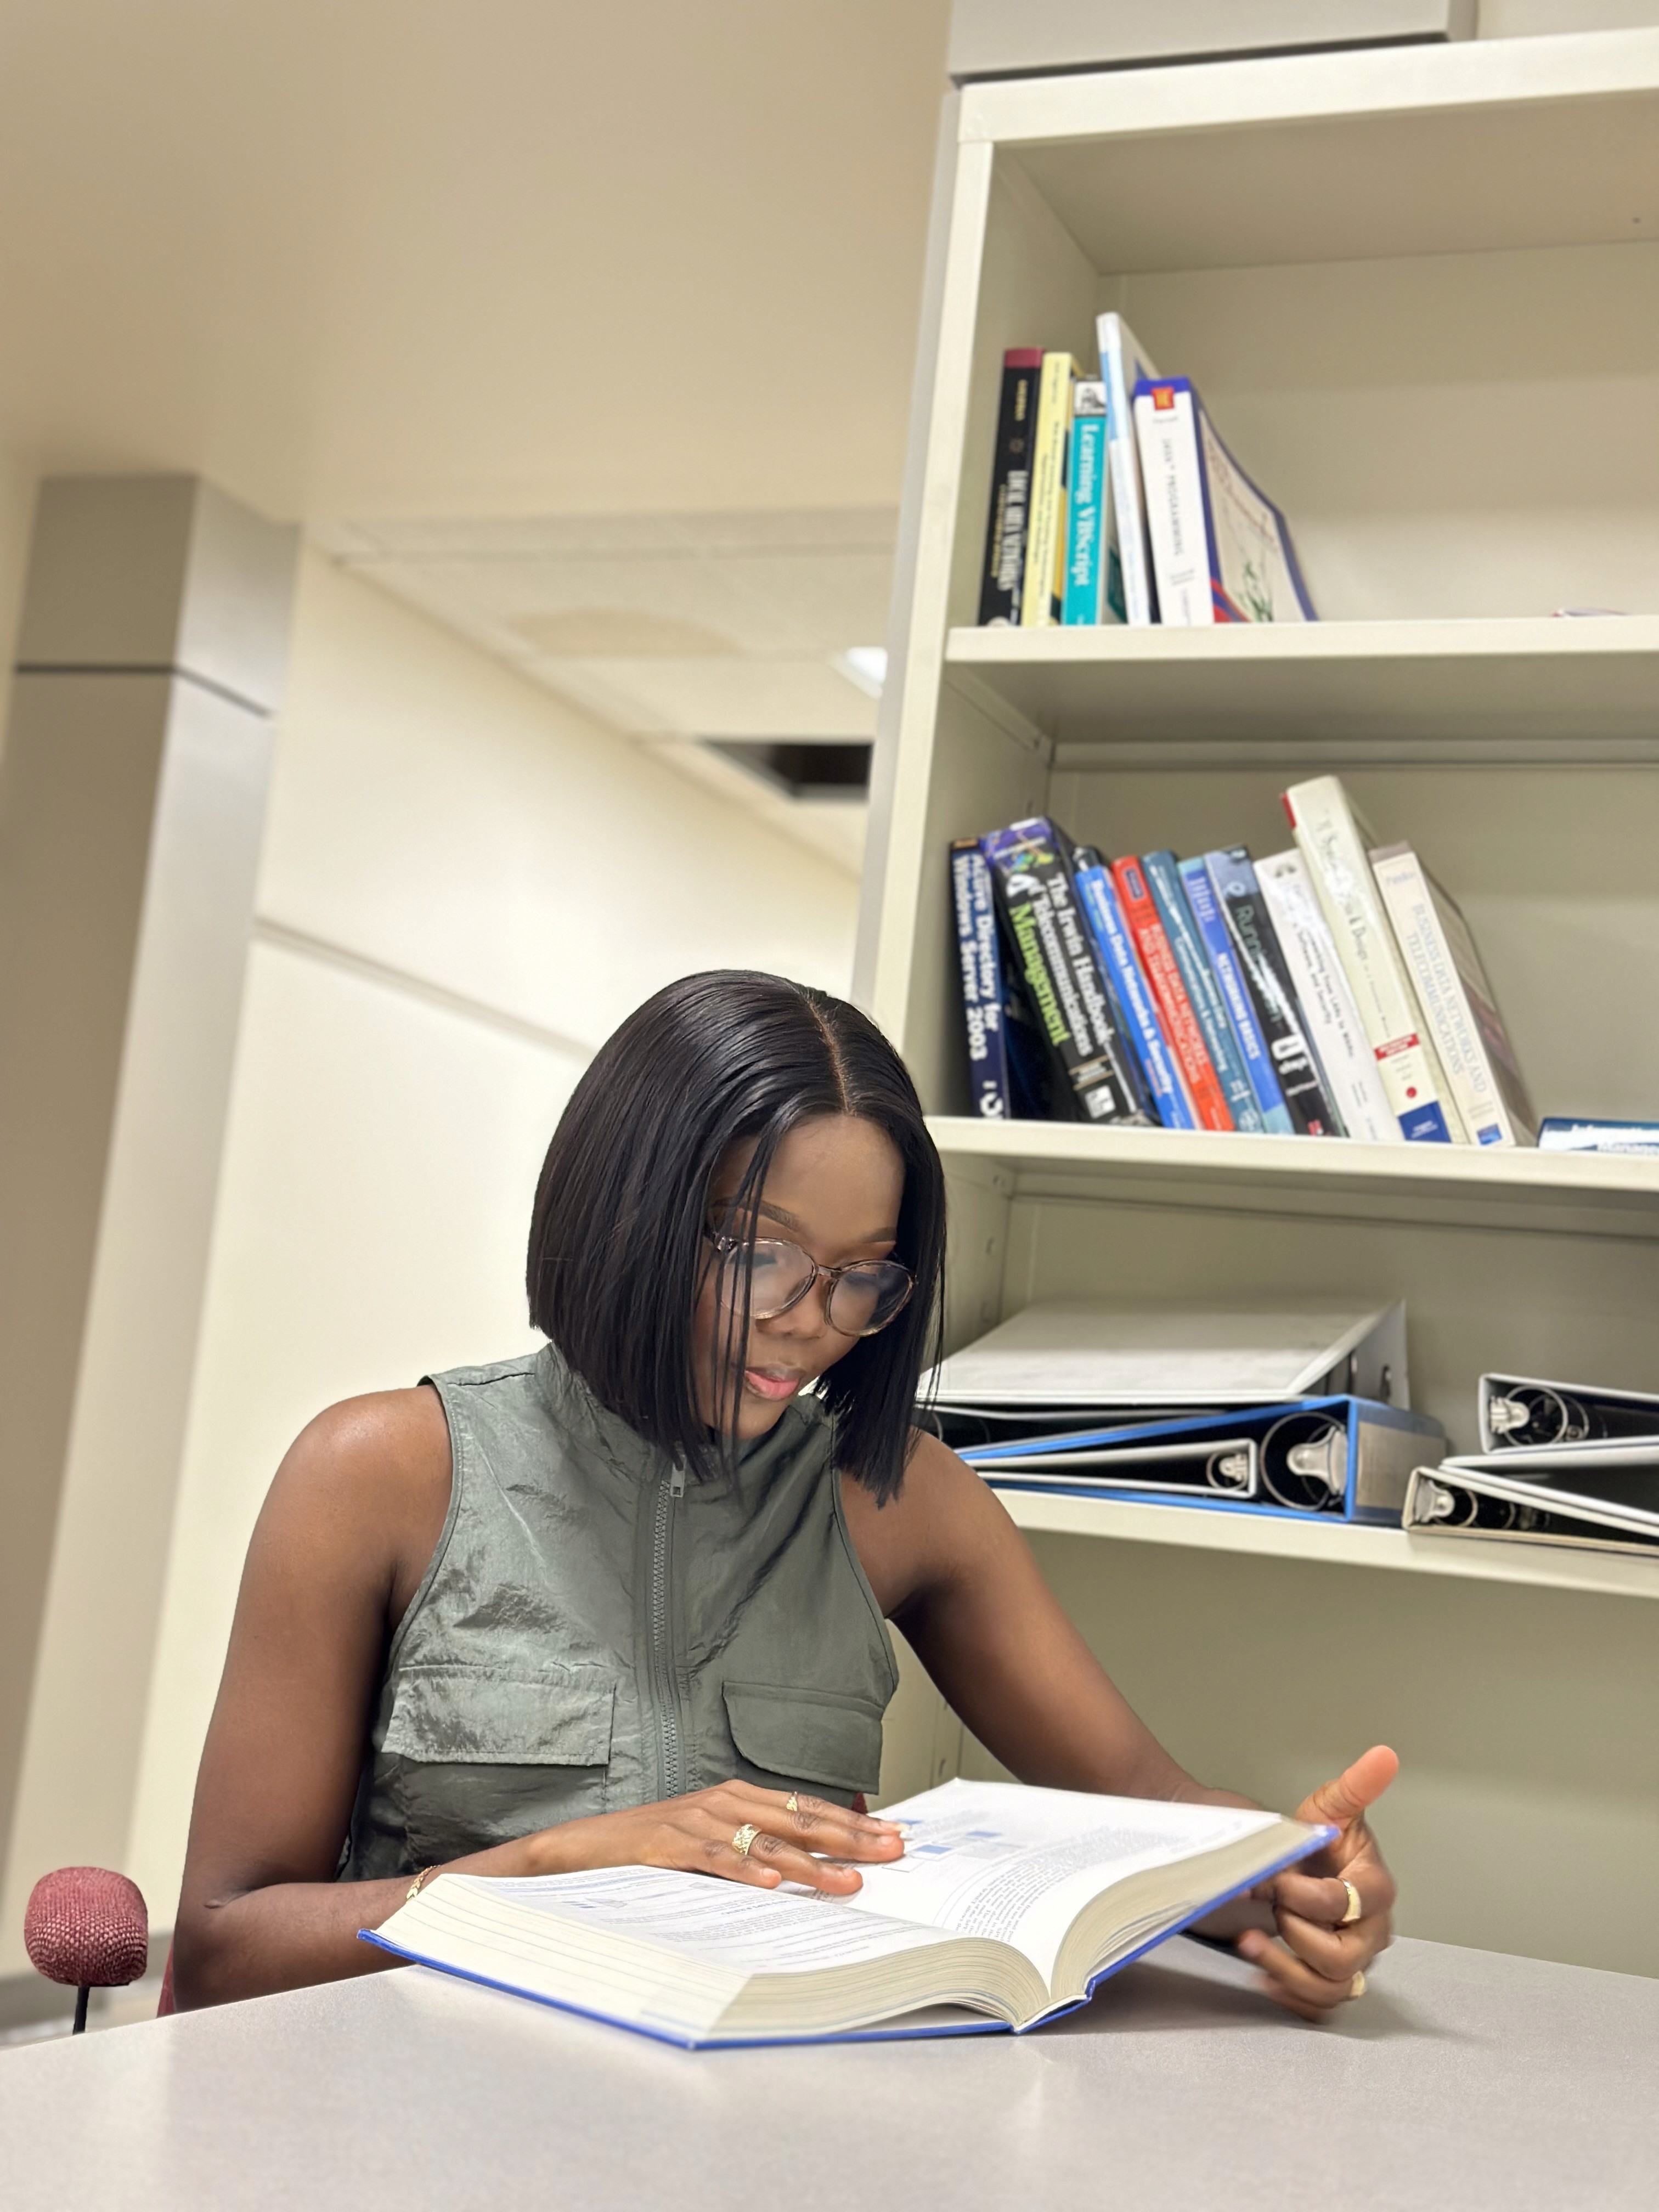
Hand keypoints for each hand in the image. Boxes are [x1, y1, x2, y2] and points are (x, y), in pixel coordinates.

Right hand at [519, 1782, 906, 1894]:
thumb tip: (809, 1870)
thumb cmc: (647, 1850)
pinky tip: (772, 1884)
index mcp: (735, 1800)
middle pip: (797, 1820)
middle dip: (849, 1837)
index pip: (806, 1809)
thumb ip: (753, 1849)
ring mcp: (694, 1822)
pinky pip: (712, 1859)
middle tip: (891, 1853)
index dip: (851, 1822)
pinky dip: (744, 1870)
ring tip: (848, 1881)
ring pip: (764, 1842)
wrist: (577, 1849)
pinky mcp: (666, 1846)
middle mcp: (722, 1803)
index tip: (893, 1837)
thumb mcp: (707, 1845)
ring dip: (810, 1863)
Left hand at [1238, 1744, 1398, 2019]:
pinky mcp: (1331, 1981)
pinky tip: (1262, 1974)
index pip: (1347, 1904)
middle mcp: (1371, 1932)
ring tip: (1250, 1945)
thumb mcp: (1329, 1807)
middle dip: (1297, 1934)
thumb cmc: (1316, 1840)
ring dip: (1286, 1972)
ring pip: (1331, 1988)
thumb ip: (1356, 1785)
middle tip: (1269, 1910)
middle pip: (1341, 1957)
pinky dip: (1290, 1996)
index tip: (1277, 1880)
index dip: (1307, 1895)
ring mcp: (1353, 1961)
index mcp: (1375, 1889)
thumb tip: (1385, 1755)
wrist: (1292, 1867)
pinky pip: (1318, 2007)